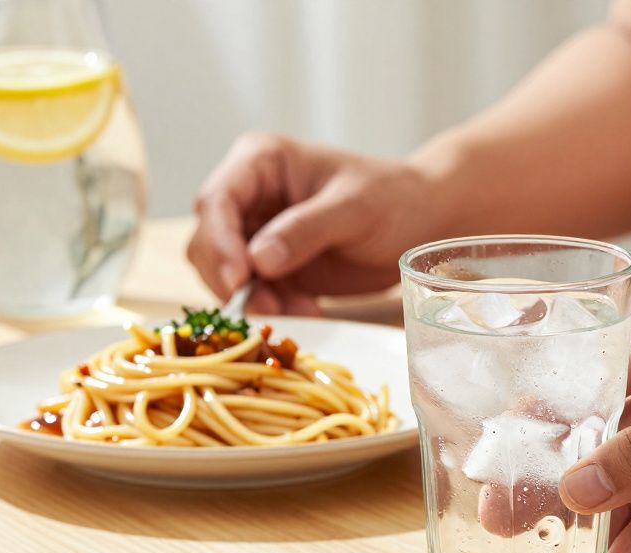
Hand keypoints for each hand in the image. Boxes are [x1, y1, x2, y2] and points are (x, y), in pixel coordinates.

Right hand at [187, 133, 435, 313]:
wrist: (422, 221)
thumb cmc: (394, 197)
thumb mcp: (353, 209)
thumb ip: (306, 230)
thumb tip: (258, 261)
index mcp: (261, 162)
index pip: (217, 200)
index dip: (219, 242)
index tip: (239, 279)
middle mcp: (249, 196)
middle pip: (208, 241)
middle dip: (231, 280)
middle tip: (270, 309)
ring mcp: (257, 233)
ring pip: (225, 274)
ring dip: (254, 301)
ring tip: (300, 311)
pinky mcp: (272, 268)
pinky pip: (254, 295)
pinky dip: (274, 310)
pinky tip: (310, 311)